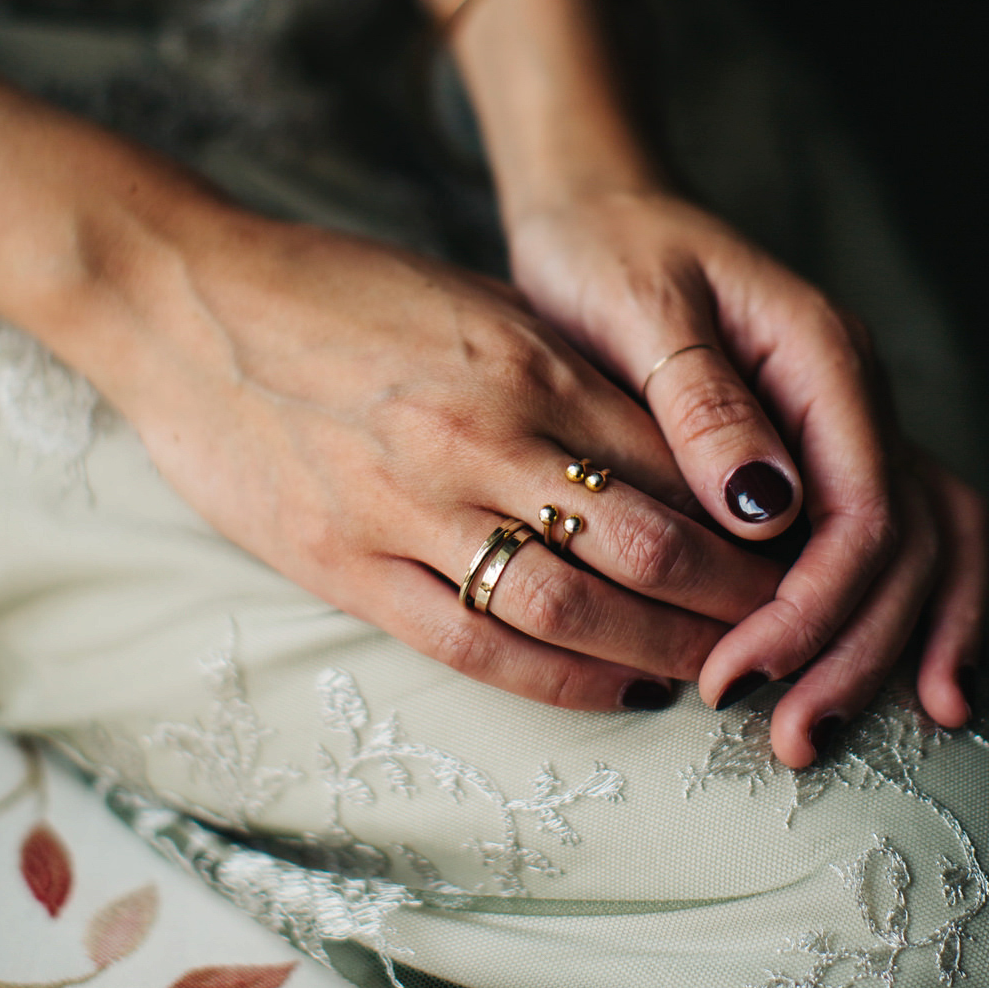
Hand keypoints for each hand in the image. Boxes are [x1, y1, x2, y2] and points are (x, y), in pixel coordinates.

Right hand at [85, 203, 779, 710]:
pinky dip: (562, 682)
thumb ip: (568, 367)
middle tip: (785, 630)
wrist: (191, 302)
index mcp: (524, 362)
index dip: (751, 522)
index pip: (676, 461)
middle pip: (650, 545)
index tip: (797, 555)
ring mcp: (410, 508)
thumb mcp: (474, 301)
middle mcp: (481, 437)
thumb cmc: (342, 292)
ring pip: (575, 608)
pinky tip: (618, 695)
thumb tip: (674, 436)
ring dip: (664, 652)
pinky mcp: (347, 565)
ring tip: (718, 675)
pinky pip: (476, 645)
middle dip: (735, 601)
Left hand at [508, 187, 987, 761]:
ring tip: (825, 734)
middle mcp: (851, 396)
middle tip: (788, 738)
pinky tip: (891, 681)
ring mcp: (840, 425)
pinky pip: (883, 539)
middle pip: (904, 546)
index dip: (814, 606)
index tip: (740, 672)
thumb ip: (703, 401)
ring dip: (885, 648)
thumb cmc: (606, 250)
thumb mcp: (640, 306)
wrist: (597, 211)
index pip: (862, 508)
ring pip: (916, 550)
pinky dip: (891, 613)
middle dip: (855, 651)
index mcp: (821, 355)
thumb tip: (766, 510)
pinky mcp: (810, 452)